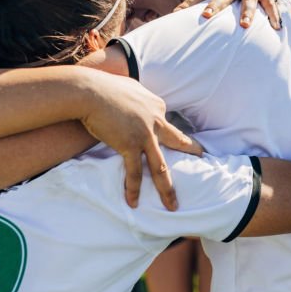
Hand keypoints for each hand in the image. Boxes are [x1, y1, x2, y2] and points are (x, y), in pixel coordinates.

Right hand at [79, 72, 203, 209]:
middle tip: (201, 160)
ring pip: (160, 166)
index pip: (166, 123)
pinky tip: (133, 202)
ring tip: (172, 205)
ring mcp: (145, 135)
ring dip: (167, 188)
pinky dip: (134, 189)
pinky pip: (134, 172)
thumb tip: (135, 99)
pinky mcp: (130, 145)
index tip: (166, 139)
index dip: (165, 133)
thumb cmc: (104, 87)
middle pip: (177, 141)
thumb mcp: (130, 88)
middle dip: (191, 152)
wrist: (89, 91)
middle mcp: (156, 120)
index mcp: (157, 106)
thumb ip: (138, 97)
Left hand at [174, 0, 290, 29]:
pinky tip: (277, 27)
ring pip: (248, 0)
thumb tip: (175, 12)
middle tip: (207, 16)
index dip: (190, 2)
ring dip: (246, 12)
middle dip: (215, 5)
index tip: (178, 12)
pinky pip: (270, 4)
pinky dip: (274, 15)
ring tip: (245, 25)